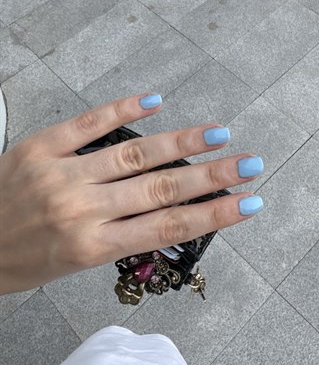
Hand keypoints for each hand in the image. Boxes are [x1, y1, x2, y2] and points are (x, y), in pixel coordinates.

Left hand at [0, 93, 263, 293]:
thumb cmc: (24, 260)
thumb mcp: (76, 264)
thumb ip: (121, 236)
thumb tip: (167, 213)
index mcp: (92, 246)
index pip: (168, 227)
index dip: (215, 214)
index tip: (248, 203)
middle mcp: (82, 209)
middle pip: (161, 189)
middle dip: (212, 176)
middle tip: (249, 163)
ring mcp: (61, 173)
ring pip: (133, 155)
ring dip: (180, 143)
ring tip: (217, 134)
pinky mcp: (41, 146)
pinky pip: (87, 123)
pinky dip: (122, 109)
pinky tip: (153, 100)